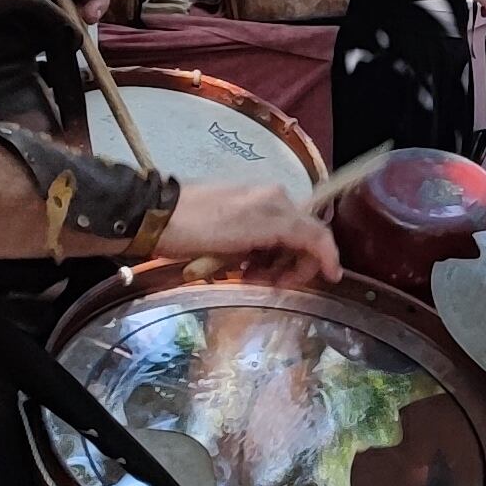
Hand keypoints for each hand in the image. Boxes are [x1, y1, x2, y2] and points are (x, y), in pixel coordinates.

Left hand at [160, 180, 339, 282]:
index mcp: (278, 203)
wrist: (153, 216)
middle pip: (300, 237)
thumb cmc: (199, 230)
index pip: (317, 233)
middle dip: (293, 264)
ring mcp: (253, 203)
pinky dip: (258, 253)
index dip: (327, 258)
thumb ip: (294, 240)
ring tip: (253, 278)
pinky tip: (240, 267)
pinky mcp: (236, 211)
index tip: (332, 280)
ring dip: (274, 262)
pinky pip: (261, 235)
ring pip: (280, 239)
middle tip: (274, 286)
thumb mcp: (249, 237)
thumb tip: (324, 255)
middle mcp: (271, 199)